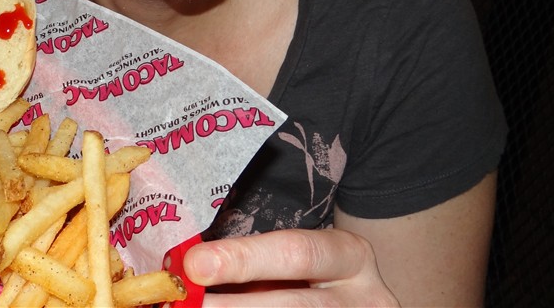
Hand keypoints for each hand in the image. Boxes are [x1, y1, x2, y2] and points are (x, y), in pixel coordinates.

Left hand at [183, 228, 399, 306]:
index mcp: (350, 256)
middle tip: (187, 303)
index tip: (195, 265)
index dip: (243, 259)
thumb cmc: (315, 279)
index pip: (295, 252)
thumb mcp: (302, 263)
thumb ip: (257, 263)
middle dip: (233, 307)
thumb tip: (189, 267)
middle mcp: (366, 299)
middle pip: (293, 306)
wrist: (352, 304)